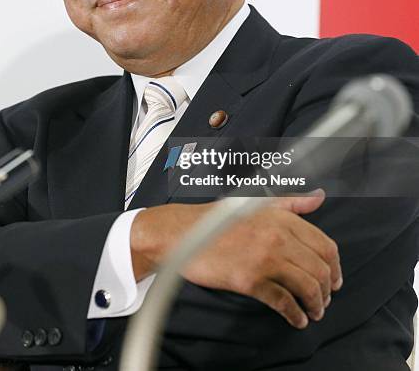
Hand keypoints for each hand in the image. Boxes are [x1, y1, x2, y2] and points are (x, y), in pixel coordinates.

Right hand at [130, 190, 341, 328]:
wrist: (184, 233)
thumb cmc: (216, 219)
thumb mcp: (257, 203)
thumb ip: (291, 202)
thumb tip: (318, 198)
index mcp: (281, 218)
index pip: (325, 245)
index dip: (335, 266)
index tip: (334, 278)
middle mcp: (277, 237)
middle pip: (319, 269)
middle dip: (327, 289)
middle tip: (325, 299)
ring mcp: (264, 259)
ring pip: (306, 287)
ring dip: (315, 304)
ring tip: (313, 311)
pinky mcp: (249, 281)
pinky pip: (283, 302)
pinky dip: (295, 315)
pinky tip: (296, 319)